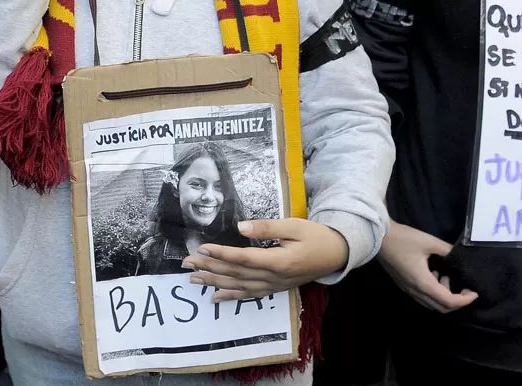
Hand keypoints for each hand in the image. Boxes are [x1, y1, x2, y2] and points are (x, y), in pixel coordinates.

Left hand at [182, 218, 347, 302]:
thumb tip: (241, 228)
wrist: (335, 255)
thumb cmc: (315, 236)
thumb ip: (267, 228)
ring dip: (213, 282)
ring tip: (193, 278)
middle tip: (186, 264)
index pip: (243, 259)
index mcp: (278, 261)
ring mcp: (273, 286)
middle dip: (209, 268)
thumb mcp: (294, 226)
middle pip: (235, 274)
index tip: (202, 249)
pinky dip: (230, 296)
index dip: (221, 255)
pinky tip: (214, 296)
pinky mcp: (274, 288)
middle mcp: (273, 278)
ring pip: (238, 286)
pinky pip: (248, 295)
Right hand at [376, 222, 477, 313]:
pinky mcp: (404, 285)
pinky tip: (433, 275)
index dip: (464, 301)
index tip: (474, 293)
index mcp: (424, 283)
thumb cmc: (404, 239)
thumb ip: (447, 250)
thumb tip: (459, 256)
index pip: (448, 301)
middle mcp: (416, 291)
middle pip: (441, 308)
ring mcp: (408, 290)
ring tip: (445, 276)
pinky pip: (423, 298)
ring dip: (444, 297)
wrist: (378, 237)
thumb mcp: (429, 241)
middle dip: (456, 302)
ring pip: (431, 304)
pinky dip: (434, 293)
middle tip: (465, 289)